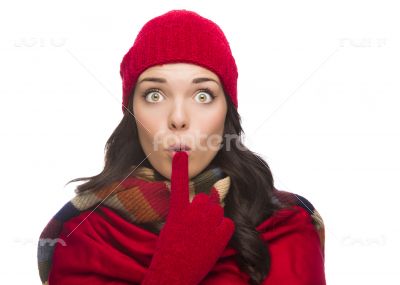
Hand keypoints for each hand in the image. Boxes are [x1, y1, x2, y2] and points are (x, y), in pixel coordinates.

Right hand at [142, 152, 234, 284]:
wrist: (175, 273)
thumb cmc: (169, 252)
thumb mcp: (171, 228)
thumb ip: (183, 214)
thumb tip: (195, 207)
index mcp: (178, 210)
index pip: (179, 184)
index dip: (180, 168)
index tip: (180, 154)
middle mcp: (194, 212)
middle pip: (207, 198)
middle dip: (205, 207)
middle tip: (197, 225)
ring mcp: (209, 222)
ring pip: (218, 209)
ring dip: (214, 218)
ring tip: (204, 235)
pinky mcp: (222, 233)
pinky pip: (227, 223)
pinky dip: (222, 230)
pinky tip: (213, 241)